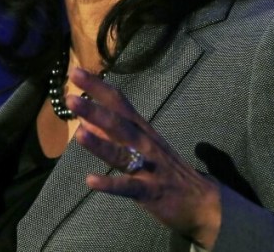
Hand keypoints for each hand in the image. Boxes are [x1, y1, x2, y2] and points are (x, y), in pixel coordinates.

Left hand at [67, 68, 220, 249]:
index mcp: (141, 129)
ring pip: (122, 153)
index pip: (118, 102)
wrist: (203, 202)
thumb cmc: (166, 169)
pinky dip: (110, 184)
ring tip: (78, 134)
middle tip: (70, 98)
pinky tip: (91, 181)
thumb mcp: (140, 146)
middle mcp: (145, 143)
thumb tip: (85, 119)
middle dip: (95, 110)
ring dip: (100, 144)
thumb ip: (112, 133)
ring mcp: (149, 166)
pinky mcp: (150, 191)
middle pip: (118, 123)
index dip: (97, 87)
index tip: (75, 72)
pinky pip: (129, 187)